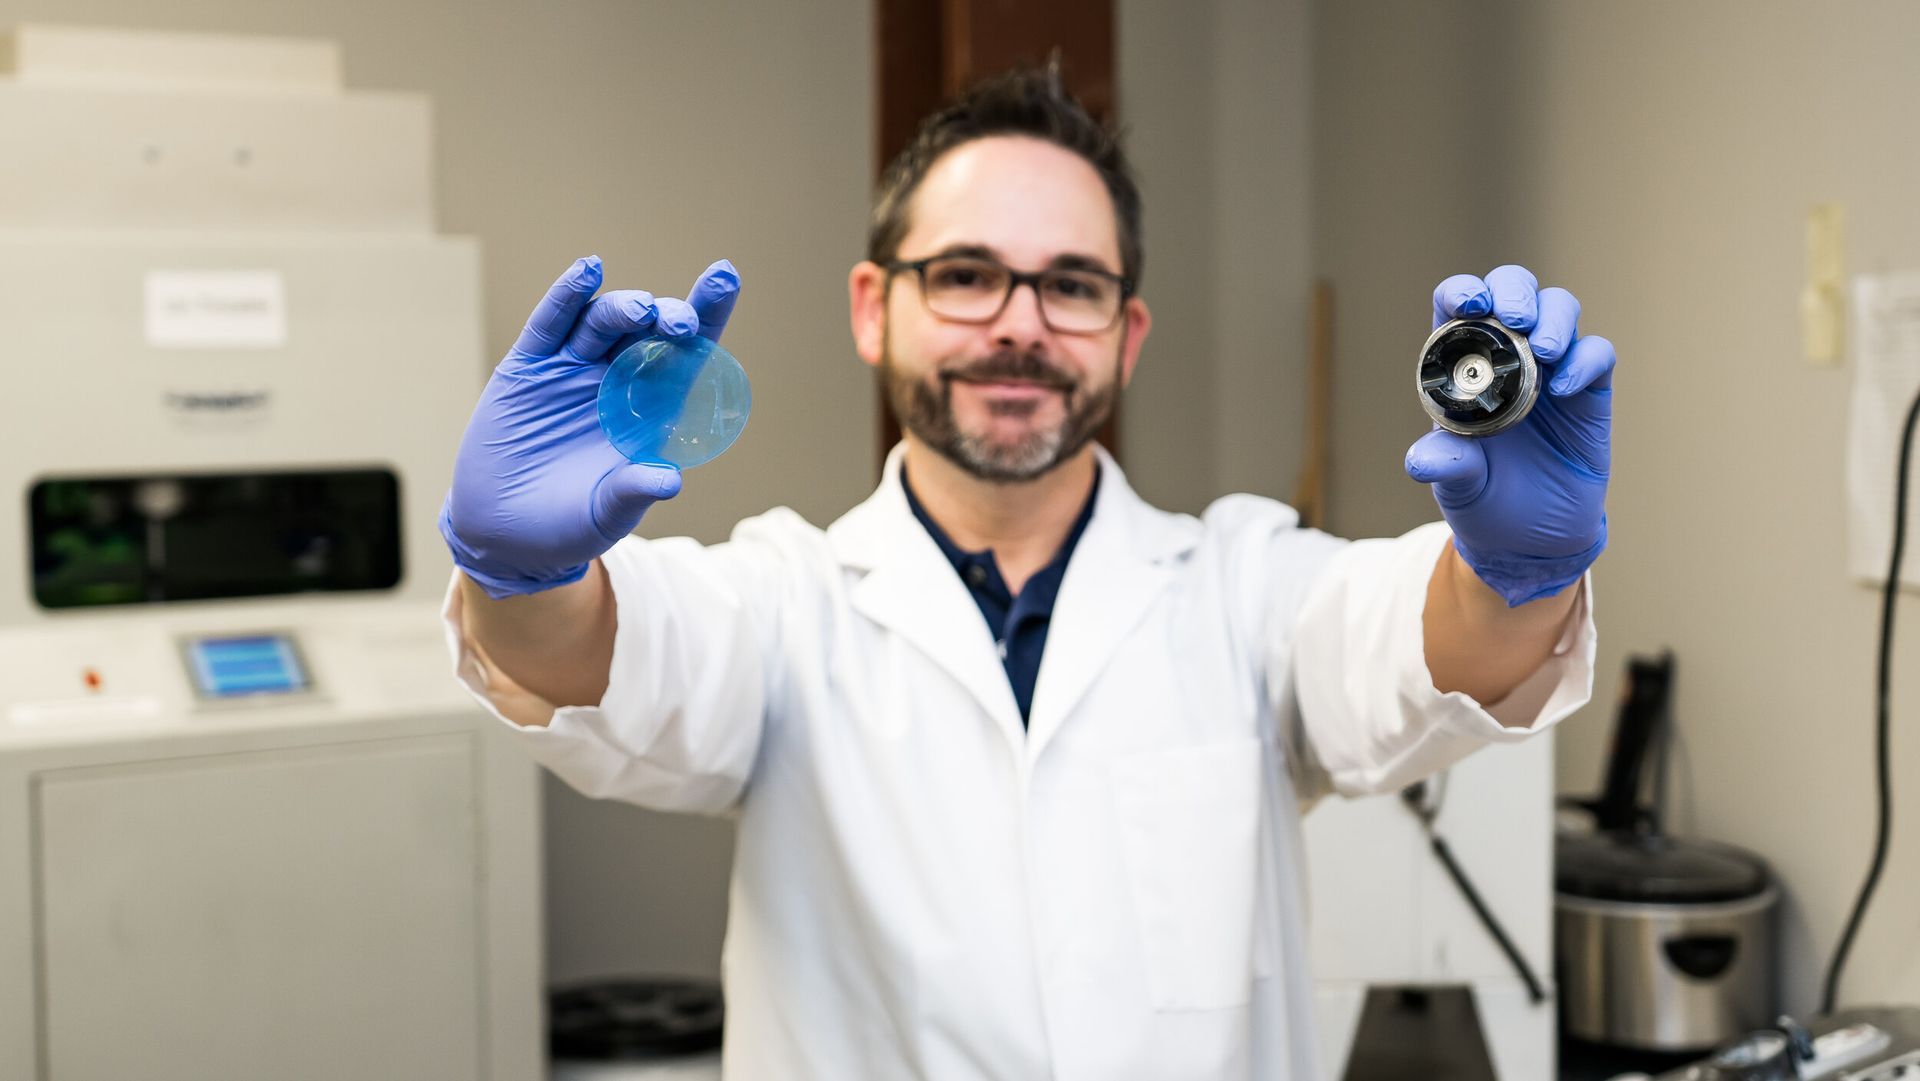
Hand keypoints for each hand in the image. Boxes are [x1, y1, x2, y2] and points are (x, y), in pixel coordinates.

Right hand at [440, 256, 740, 597]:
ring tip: (639, 310)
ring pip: (604, 322)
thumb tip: (669, 479)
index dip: (707, 315)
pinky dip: (568, 296)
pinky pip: (551, 324)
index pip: (687, 356)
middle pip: (649, 332)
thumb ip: (634, 492)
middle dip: (668, 317)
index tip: (726, 278)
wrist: (504, 536)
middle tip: (678, 323)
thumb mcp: (606, 515)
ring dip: (624, 308)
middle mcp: (616, 381)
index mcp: (650, 412)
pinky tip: (587, 272)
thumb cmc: (568, 525)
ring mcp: (572, 371)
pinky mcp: (529, 369)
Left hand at [1404, 265, 1613, 605]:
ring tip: (1543, 350)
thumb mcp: (1458, 486)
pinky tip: (1565, 388)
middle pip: (1513, 291)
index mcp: (1461, 367)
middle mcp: (1506, 357)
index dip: (1461, 293)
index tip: (1469, 304)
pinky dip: (1584, 360)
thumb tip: (1421, 460)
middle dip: (1513, 291)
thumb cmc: (1484, 501)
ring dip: (1553, 317)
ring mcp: (1550, 368)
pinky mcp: (1588, 390)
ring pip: (1560, 309)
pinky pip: (1596, 354)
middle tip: (1515, 318)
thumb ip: (1446, 465)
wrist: (1531, 539)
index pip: (1458, 309)